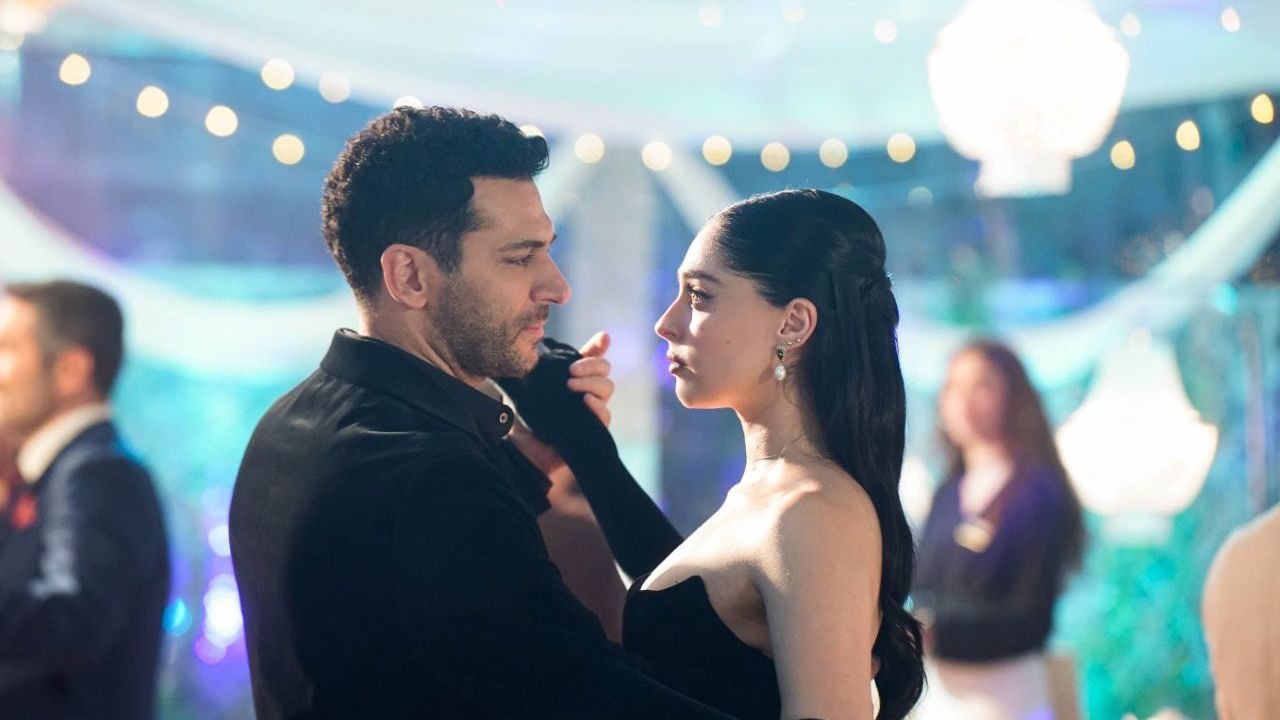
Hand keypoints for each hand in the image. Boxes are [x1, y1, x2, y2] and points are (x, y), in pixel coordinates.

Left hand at [503, 332, 614, 476]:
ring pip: (607, 388)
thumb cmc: (521, 420)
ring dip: (592, 383)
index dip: (598, 346)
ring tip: (572, 386)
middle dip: (592, 364)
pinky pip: (605, 414)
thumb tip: (537, 340)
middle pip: (604, 370)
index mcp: (572, 378)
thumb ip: (535, 367)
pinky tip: (586, 402)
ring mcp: (592, 410)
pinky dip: (597, 406)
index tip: (602, 338)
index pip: (591, 357)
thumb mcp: (525, 389)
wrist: (522, 452)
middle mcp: (586, 392)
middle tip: (572, 370)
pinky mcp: (595, 430)